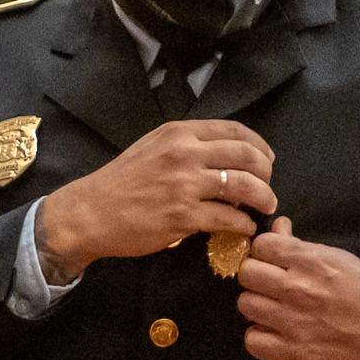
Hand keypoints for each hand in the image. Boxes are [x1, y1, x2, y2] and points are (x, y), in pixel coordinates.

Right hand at [38, 120, 278, 279]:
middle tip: (268, 187)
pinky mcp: (182, 216)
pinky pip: (228, 218)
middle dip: (266, 173)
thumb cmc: (121, 181)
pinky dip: (243, 224)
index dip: (259, 146)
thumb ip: (186, 145)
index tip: (267, 159)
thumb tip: (224, 155)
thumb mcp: (152, 147)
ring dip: (263, 198)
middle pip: (246, 157)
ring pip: (243, 186)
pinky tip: (243, 228)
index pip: (234, 131)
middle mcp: (184, 154)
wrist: (91, 212)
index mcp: (178, 133)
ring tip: (266, 207)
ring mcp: (184, 185)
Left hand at [236, 217, 359, 359]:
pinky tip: (274, 332)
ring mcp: (292, 322)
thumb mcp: (338, 257)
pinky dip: (259, 337)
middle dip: (257, 276)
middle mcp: (296, 289)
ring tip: (274, 309)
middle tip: (271, 284)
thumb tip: (277, 228)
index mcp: (310, 261)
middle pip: (246, 274)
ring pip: (245, 305)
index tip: (272, 260)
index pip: (260, 246)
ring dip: (257, 305)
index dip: (264, 252)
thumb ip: (301, 246)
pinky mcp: (294, 353)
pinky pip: (252, 341)